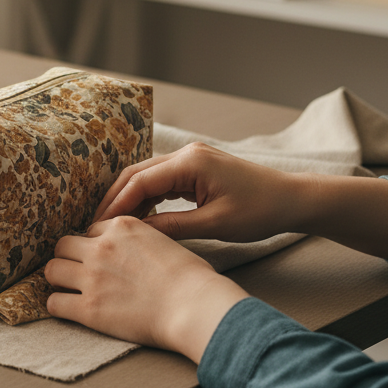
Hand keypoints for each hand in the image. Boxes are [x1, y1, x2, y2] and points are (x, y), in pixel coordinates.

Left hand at [45, 216, 248, 362]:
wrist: (195, 307)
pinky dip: (58, 306)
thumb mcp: (163, 240)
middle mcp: (102, 247)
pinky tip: (69, 309)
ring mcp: (92, 277)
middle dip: (69, 257)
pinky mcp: (88, 308)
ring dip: (59, 279)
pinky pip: (54, 302)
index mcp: (122, 226)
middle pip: (63, 245)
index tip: (101, 259)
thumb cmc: (191, 278)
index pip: (91, 230)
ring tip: (69, 288)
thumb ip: (138, 240)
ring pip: (51, 269)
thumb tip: (130, 250)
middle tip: (78, 272)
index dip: (94, 246)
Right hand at [94, 142, 302, 243]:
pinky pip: (161, 181)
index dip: (117, 205)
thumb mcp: (215, 224)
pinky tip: (137, 218)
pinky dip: (146, 198)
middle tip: (95, 225)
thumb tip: (136, 234)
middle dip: (114, 200)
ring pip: (146, 177)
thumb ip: (172, 226)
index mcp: (190, 162)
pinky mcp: (194, 169)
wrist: (293, 199)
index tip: (99, 227)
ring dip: (128, 199)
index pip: (140, 182)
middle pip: (136, 174)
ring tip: (111, 225)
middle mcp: (186, 154)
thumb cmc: (260, 211)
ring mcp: (190, 159)